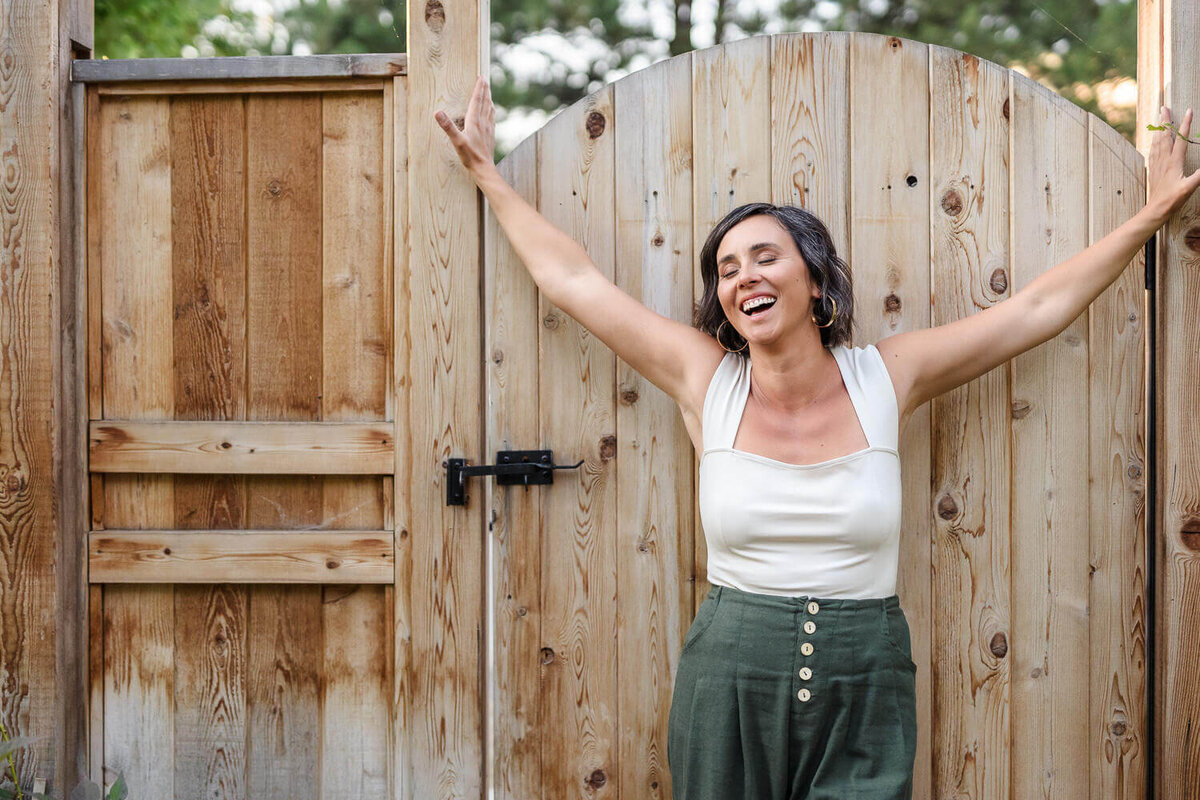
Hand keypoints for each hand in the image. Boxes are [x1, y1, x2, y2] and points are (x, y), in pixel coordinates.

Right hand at [434, 75, 495, 178]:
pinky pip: (491, 118)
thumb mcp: (456, 141)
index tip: (481, 77)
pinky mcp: (491, 135)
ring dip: (489, 98)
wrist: (484, 169)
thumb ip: (448, 126)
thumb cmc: (470, 156)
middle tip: (485, 79)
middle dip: (485, 90)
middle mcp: (483, 122)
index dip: (479, 88)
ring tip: (488, 92)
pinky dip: (491, 110)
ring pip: (490, 109)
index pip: (477, 100)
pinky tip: (491, 112)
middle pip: (485, 102)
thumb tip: (437, 112)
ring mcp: (489, 129)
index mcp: (474, 121)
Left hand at [1147, 106, 1199, 222]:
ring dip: (1159, 128)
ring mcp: (1157, 164)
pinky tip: (1154, 139)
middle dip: (1165, 121)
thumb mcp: (1189, 188)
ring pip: (1157, 141)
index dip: (1185, 124)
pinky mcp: (1153, 169)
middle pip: (1165, 136)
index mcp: (1174, 162)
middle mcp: (1164, 160)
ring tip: (1158, 117)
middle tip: (1164, 107)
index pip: (1181, 139)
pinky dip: (1154, 140)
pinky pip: (1153, 151)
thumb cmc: (1172, 200)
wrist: (1155, 209)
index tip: (1189, 111)